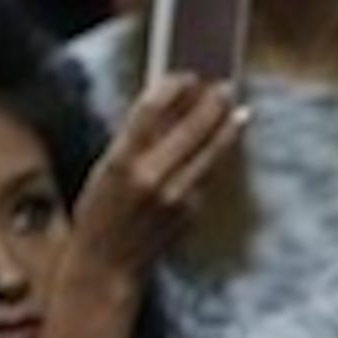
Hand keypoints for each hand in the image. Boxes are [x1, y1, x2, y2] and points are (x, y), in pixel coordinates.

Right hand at [66, 73, 244, 285]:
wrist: (107, 263)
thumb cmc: (99, 211)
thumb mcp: (105, 170)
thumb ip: (134, 141)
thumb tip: (166, 107)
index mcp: (120, 160)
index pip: (150, 111)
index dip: (172, 88)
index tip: (186, 74)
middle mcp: (150, 176)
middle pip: (189, 129)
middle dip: (210, 104)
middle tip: (224, 85)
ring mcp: (174, 196)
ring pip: (208, 153)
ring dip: (226, 127)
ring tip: (238, 108)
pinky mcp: (191, 211)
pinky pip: (207, 174)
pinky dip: (218, 153)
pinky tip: (227, 138)